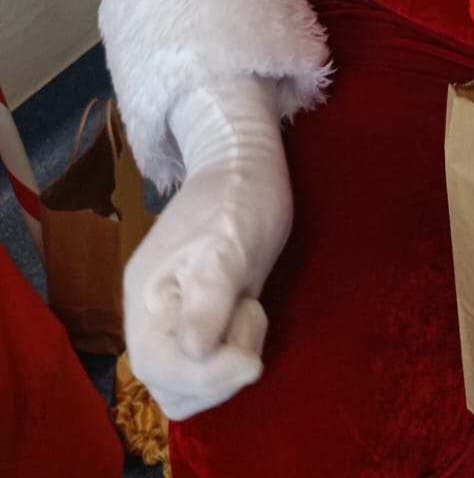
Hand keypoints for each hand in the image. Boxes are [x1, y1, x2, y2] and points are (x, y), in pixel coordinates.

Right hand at [123, 76, 291, 420]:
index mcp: (147, 300)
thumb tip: (193, 352)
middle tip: (250, 315)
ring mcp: (167, 319)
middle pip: (172, 386)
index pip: (161, 370)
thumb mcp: (231, 245)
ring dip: (224, 367)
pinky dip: (226, 357)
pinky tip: (244, 314)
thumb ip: (210, 299)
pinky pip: (199, 364)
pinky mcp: (190, 318)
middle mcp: (148, 317)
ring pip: (187, 383)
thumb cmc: (240, 198)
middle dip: (219, 373)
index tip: (252, 360)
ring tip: (247, 310)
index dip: (207, 376)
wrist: (240, 163)